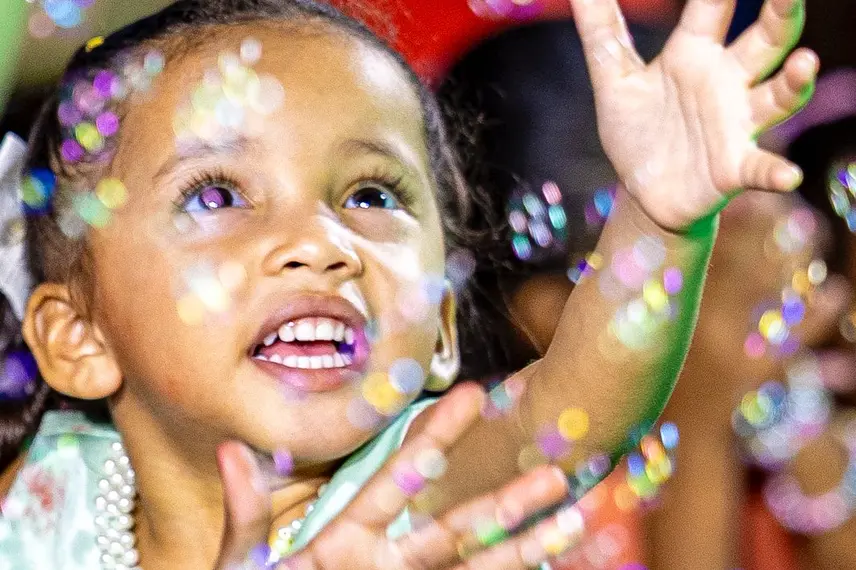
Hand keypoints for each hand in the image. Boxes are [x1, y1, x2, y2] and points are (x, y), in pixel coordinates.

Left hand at [213, 384, 577, 569]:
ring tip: (573, 520)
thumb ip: (250, 513)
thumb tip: (232, 449)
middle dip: (506, 499)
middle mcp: (388, 564)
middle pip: (457, 527)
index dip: (437, 437)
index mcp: (347, 539)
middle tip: (553, 469)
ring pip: (477, 569)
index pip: (400, 478)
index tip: (472, 394)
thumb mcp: (242, 565)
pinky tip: (551, 569)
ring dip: (525, 547)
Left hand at [571, 0, 817, 230]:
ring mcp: (736, 124)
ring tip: (804, 62)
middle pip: (765, 41)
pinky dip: (775, 171)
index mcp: (695, 53)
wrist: (644, 194)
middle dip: (782, 15)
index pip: (715, 4)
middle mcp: (726, 81)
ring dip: (794, 82)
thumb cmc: (638, 130)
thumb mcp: (614, 79)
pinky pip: (760, 166)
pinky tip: (787, 175)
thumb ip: (601, 31)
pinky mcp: (733, 168)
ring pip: (777, 96)